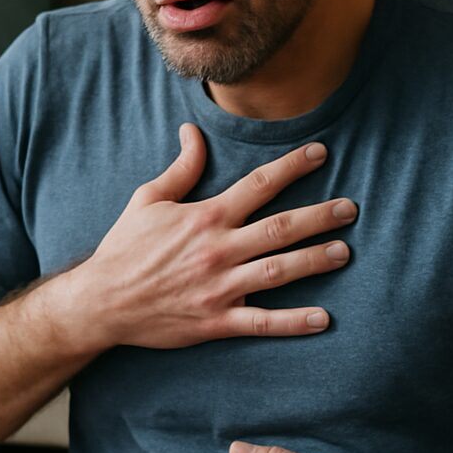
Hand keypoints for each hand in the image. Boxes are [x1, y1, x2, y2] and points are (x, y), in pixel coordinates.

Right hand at [80, 123, 355, 349]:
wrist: (102, 301)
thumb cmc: (124, 248)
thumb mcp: (148, 199)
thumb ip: (181, 167)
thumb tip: (193, 130)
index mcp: (206, 216)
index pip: (259, 184)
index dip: (293, 166)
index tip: (321, 153)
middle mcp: (218, 249)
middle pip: (281, 227)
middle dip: (320, 216)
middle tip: (351, 209)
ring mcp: (220, 287)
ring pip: (279, 271)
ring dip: (315, 261)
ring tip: (345, 252)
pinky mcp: (216, 320)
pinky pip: (262, 321)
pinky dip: (294, 321)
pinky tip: (323, 318)